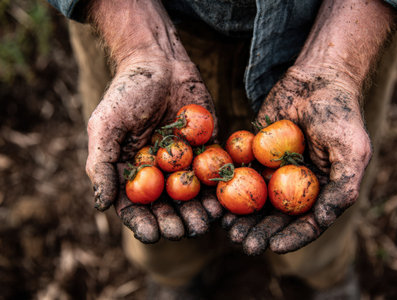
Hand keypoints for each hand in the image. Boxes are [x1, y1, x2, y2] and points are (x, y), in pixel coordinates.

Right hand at [84, 0, 222, 242]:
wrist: (162, 63)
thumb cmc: (128, 93)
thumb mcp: (106, 126)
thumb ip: (103, 164)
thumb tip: (102, 205)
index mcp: (131, 171)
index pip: (135, 207)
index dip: (143, 223)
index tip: (153, 234)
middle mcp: (158, 173)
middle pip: (166, 207)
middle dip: (174, 222)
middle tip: (183, 230)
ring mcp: (184, 164)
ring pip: (192, 197)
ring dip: (198, 213)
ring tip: (205, 221)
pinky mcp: (206, 151)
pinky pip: (213, 176)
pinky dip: (217, 191)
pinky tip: (222, 202)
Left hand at [225, 67, 371, 253]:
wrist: (316, 78)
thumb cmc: (339, 114)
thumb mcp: (352, 150)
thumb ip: (343, 187)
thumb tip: (321, 221)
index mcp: (323, 190)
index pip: (308, 222)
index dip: (292, 237)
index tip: (273, 246)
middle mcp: (297, 184)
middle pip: (278, 216)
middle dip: (261, 232)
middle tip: (244, 243)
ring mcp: (275, 170)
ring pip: (256, 200)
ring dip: (243, 217)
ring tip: (228, 228)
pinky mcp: (255, 154)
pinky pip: (241, 175)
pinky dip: (231, 188)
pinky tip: (219, 199)